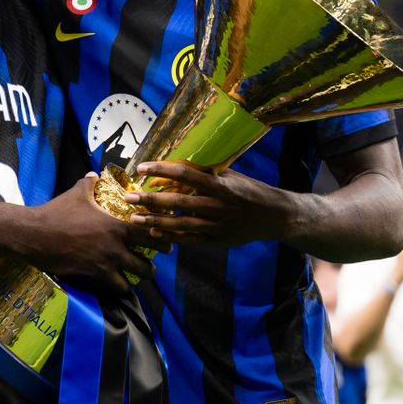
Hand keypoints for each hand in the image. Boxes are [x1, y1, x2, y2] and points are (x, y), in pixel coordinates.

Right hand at [23, 177, 170, 293]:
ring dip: (136, 279)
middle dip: (151, 266)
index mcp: (116, 226)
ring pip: (133, 278)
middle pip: (146, 262)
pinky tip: (117, 284)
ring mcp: (106, 263)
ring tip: (135, 277)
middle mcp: (115, 247)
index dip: (161, 239)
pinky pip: (115, 288)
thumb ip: (89, 184)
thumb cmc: (57, 212)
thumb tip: (94, 174)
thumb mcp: (76, 193)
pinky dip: (119, 288)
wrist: (36, 235)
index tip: (167, 243)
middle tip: (151, 266)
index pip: (149, 234)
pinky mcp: (94, 276)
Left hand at [122, 161, 298, 247]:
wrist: (274, 216)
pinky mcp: (216, 240)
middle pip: (178, 202)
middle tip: (128, 197)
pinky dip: (170, 237)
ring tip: (134, 218)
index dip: (162, 170)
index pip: (186, 175)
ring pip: (180, 224)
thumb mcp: (231, 176)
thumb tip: (177, 162)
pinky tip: (153, 232)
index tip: (141, 167)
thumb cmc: (249, 191)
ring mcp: (216, 225)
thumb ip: (206, 172)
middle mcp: (216, 206)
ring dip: (155, 221)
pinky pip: (189, 240)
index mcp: (220, 185)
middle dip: (150, 200)